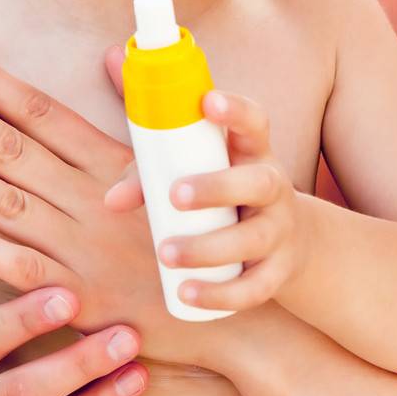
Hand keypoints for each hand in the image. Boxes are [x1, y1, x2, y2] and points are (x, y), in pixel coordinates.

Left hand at [0, 46, 183, 359]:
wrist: (225, 304)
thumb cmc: (197, 223)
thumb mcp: (177, 161)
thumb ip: (141, 106)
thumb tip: (113, 50)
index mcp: (116, 162)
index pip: (44, 112)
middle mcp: (94, 200)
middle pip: (13, 148)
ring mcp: (83, 248)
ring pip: (7, 201)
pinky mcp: (79, 295)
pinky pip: (23, 267)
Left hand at [151, 90, 314, 314]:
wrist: (288, 240)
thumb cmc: (225, 195)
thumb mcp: (199, 171)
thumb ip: (151, 172)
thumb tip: (109, 199)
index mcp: (253, 152)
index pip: (254, 121)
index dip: (235, 109)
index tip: (208, 101)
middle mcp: (274, 187)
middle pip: (259, 182)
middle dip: (217, 187)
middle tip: (174, 195)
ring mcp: (280, 231)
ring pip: (254, 239)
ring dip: (209, 248)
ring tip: (167, 253)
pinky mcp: (278, 271)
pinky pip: (256, 286)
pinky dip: (222, 294)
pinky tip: (188, 294)